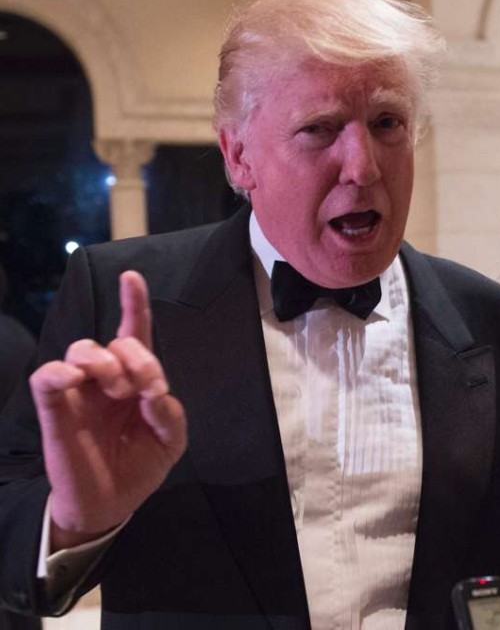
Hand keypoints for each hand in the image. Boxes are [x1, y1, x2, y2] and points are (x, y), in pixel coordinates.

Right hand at [30, 271, 186, 549]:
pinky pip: (47, 376)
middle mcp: (106, 379)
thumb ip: (171, 414)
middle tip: (145, 388)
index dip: (133, 303)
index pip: (134, 333)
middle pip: (115, 342)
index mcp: (136, 380)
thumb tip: (155, 393)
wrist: (112, 504)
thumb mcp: (171, 441)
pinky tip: (77, 379)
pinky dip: (60, 371)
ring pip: (81, 349)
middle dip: (138, 358)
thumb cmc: (140, 466)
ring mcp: (80, 392)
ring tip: (119, 389)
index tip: (131, 277)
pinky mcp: (55, 408)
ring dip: (106, 362)